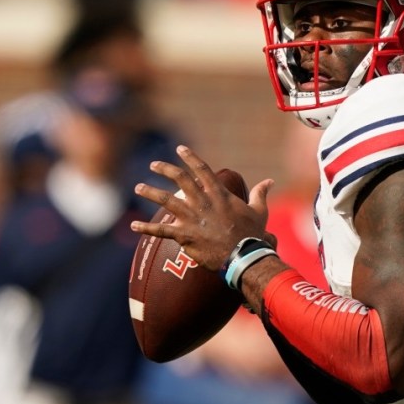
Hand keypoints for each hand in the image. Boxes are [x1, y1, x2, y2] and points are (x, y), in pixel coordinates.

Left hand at [130, 145, 274, 271]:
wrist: (243, 255)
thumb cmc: (252, 233)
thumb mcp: (259, 210)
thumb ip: (260, 193)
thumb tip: (269, 181)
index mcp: (219, 194)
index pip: (202, 169)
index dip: (190, 157)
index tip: (180, 148)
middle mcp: (202, 202)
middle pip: (180, 179)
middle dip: (165, 169)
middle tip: (154, 165)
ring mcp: (192, 218)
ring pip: (166, 200)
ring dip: (150, 192)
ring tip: (139, 187)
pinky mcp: (184, 235)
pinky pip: (160, 230)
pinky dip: (146, 227)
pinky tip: (134, 225)